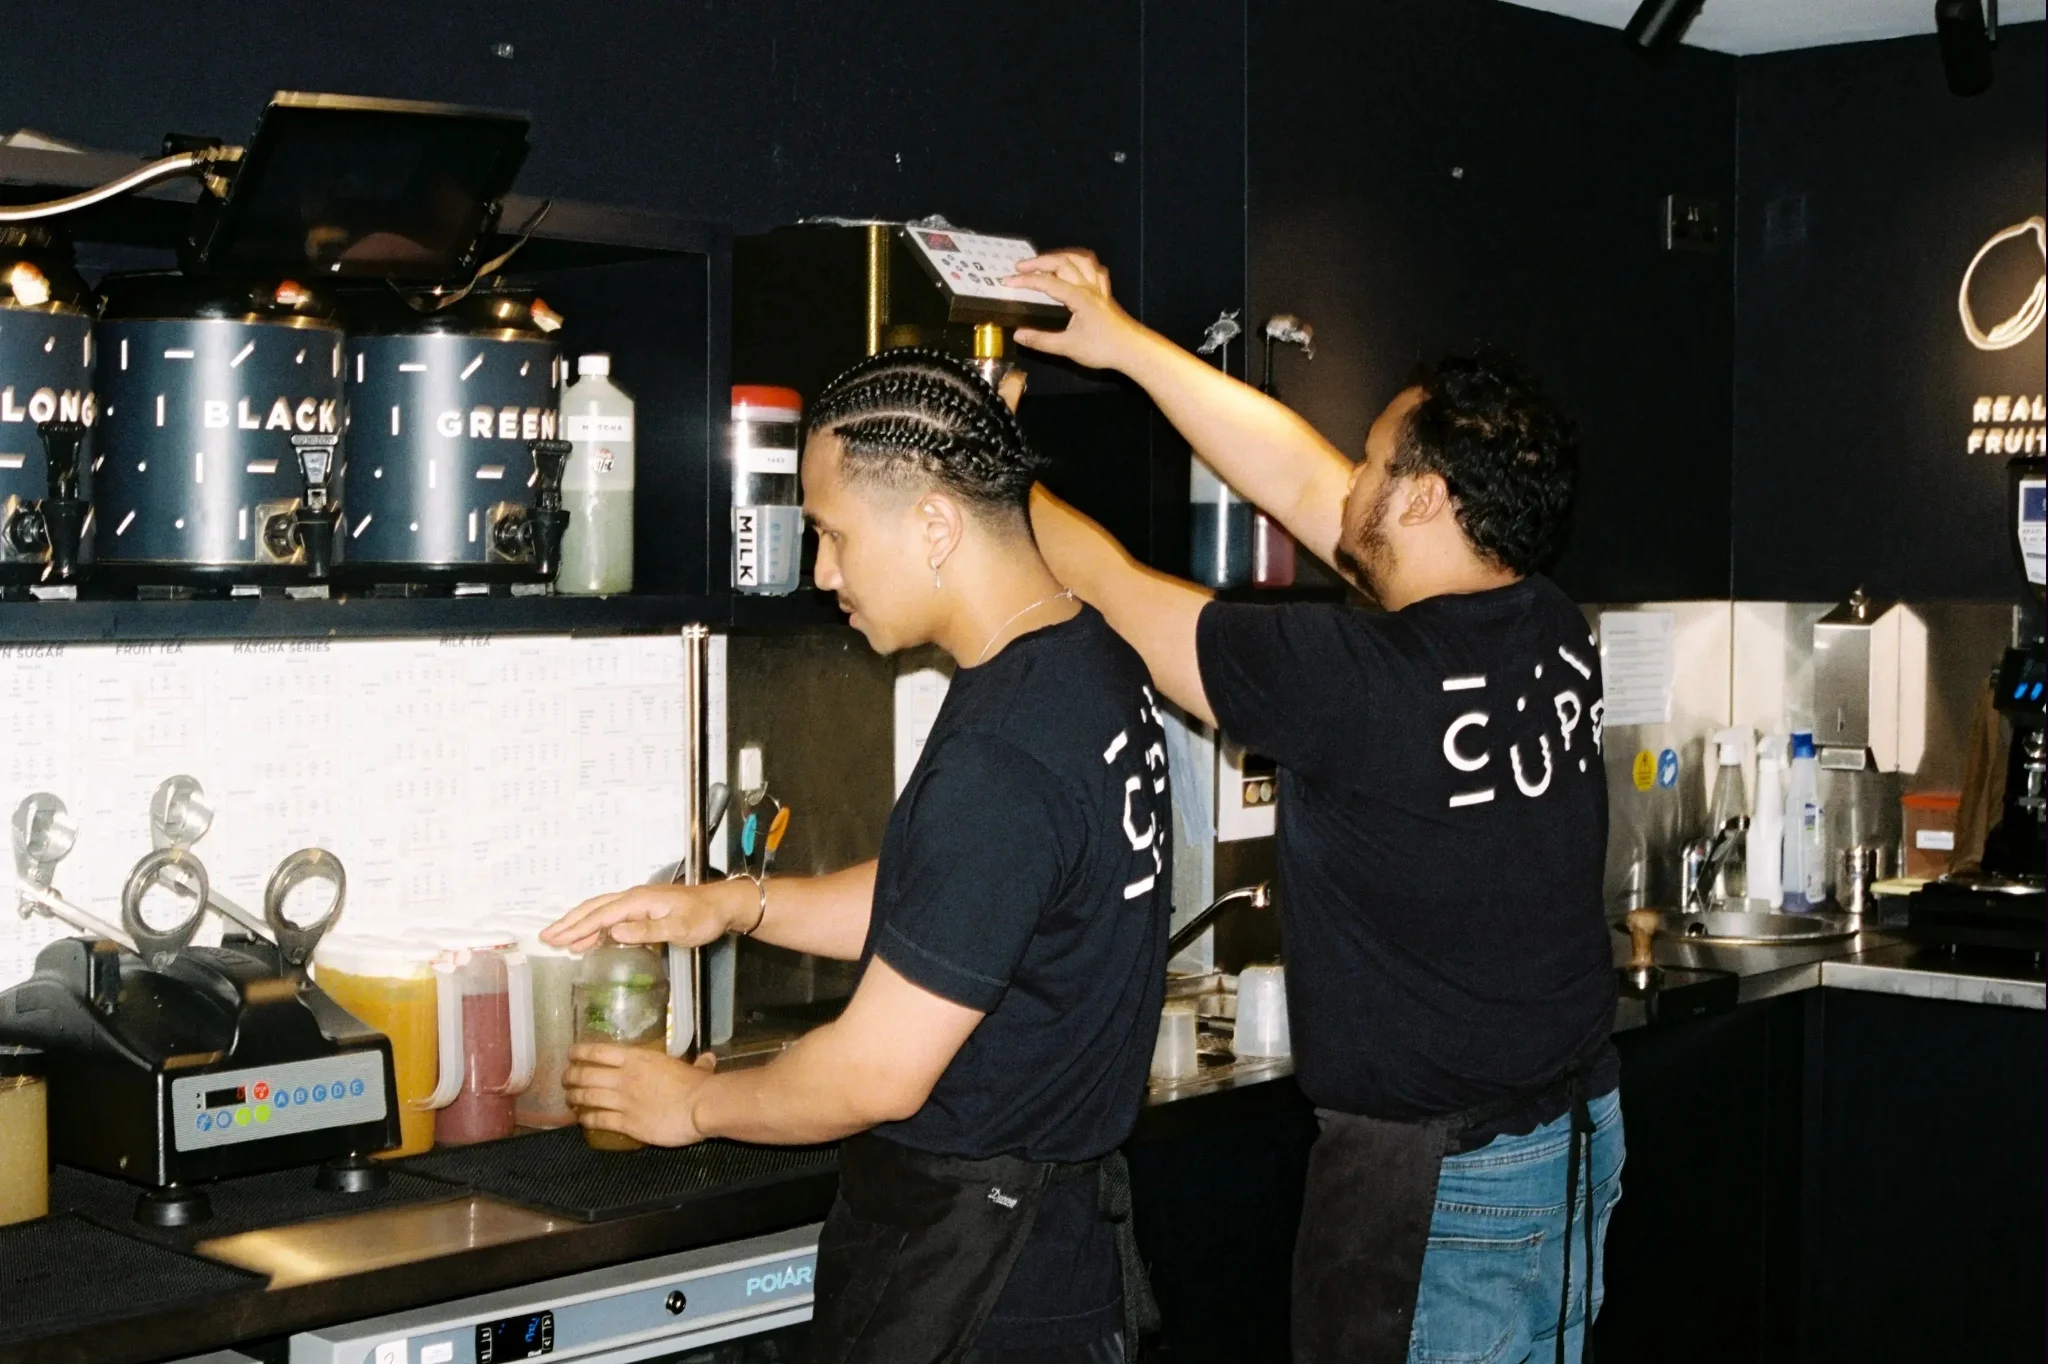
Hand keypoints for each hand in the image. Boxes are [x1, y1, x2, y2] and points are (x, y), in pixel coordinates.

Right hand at [541, 880, 750, 952]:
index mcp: (639, 900)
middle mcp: (634, 898)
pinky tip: (590, 940)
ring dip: (579, 924)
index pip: (601, 915)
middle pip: (594, 909)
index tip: (556, 939)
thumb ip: (647, 931)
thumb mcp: (679, 928)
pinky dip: (595, 927)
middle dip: (569, 923)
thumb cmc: (703, 917)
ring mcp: (638, 903)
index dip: (576, 928)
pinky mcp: (643, 910)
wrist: (722, 905)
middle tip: (546, 937)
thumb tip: (614, 932)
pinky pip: (612, 916)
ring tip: (560, 941)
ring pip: (601, 911)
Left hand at [564, 1043, 717, 1145]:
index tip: (571, 1053)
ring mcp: (622, 1101)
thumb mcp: (694, 1069)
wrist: (699, 1107)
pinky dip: (587, 1120)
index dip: (580, 1052)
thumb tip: (708, 1059)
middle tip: (566, 1079)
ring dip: (574, 1098)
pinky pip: (599, 1120)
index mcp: (637, 1059)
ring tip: (569, 1099)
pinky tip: (583, 1120)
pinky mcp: (626, 1123)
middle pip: (586, 1074)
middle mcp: (624, 1078)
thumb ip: (697, 1065)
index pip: (599, 1052)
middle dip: (571, 1076)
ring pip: (587, 1097)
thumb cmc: (697, 1084)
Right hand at [1005, 250, 1150, 370]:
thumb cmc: (1103, 348)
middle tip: (1020, 267)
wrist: (1133, 350)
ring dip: (1060, 256)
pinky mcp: (1105, 294)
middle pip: (1062, 262)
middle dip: (1039, 261)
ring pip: (1080, 260)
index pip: (1047, 282)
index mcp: (1078, 297)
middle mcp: (1088, 287)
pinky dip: (1082, 264)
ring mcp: (1099, 288)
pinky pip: (1095, 270)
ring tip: (1044, 261)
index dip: (1025, 280)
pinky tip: (1076, 268)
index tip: (1007, 282)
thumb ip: (1041, 340)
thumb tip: (1019, 334)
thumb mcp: (1068, 347)